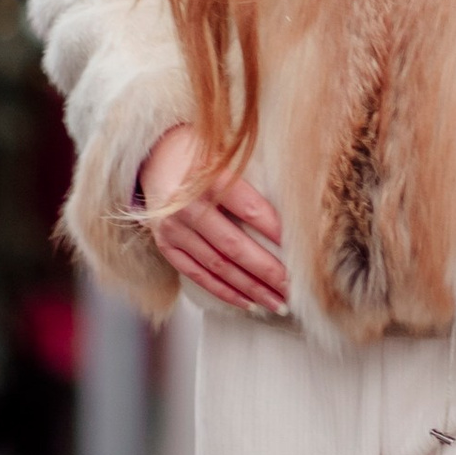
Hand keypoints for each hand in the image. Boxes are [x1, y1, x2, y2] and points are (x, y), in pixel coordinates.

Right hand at [139, 122, 289, 313]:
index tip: (301, 251)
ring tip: (278, 303)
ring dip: (251, 288)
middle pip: (235, 247)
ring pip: (218, 266)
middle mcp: (186, 207)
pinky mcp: (165, 245)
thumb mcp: (227, 151)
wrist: (153, 156)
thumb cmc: (201, 151)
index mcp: (207, 179)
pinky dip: (224, 291)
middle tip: (294, 289)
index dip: (277, 232)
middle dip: (268, 272)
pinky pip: (197, 275)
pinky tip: (248, 302)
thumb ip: (255, 175)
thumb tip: (295, 210)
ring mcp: (173, 229)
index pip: (250, 211)